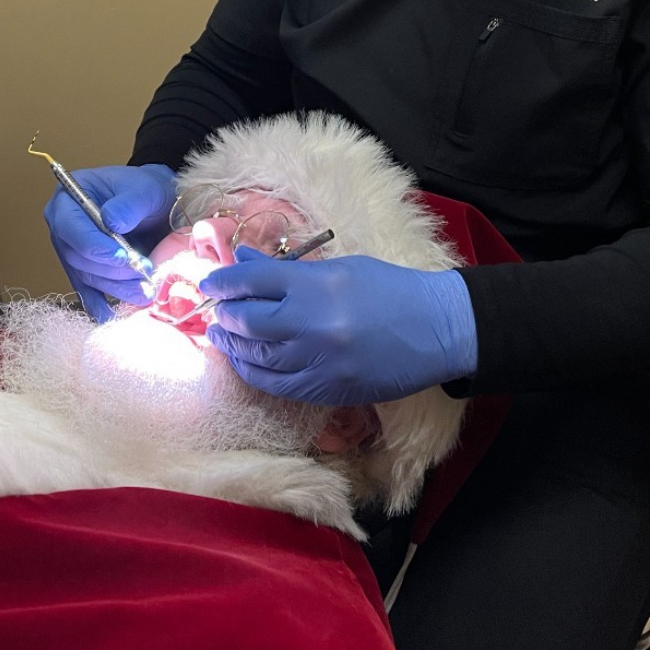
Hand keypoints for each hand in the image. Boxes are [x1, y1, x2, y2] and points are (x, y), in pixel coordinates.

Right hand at [44, 162, 175, 320]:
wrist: (156, 206)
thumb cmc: (145, 191)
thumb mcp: (143, 189)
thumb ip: (129, 204)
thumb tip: (112, 222)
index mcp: (68, 199)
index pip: (70, 226)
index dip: (93, 245)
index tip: (122, 256)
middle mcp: (63, 228)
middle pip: (78, 256)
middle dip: (112, 269)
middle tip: (143, 273)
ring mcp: (72, 252)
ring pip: (87, 276)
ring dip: (116, 287)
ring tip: (144, 292)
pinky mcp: (85, 272)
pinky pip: (88, 292)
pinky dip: (100, 305)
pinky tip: (112, 316)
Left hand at [199, 247, 477, 405]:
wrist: (437, 330)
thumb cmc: (391, 290)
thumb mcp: (341, 267)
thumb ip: (289, 268)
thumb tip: (243, 260)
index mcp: (317, 285)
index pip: (252, 280)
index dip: (225, 280)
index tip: (211, 282)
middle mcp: (312, 323)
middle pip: (247, 320)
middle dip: (225, 314)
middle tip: (217, 310)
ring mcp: (318, 360)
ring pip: (256, 357)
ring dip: (233, 345)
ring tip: (223, 335)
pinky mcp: (327, 389)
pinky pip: (277, 385)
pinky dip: (255, 373)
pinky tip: (247, 362)